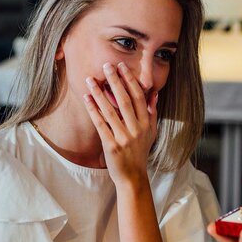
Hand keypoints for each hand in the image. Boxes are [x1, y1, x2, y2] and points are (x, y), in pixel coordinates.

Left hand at [83, 62, 157, 186]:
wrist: (132, 176)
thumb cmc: (140, 151)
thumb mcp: (151, 132)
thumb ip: (152, 112)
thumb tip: (154, 93)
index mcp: (146, 124)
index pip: (138, 97)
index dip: (130, 81)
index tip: (122, 67)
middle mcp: (136, 129)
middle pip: (125, 100)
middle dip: (115, 81)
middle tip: (106, 66)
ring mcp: (124, 138)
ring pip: (110, 111)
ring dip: (99, 93)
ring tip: (90, 79)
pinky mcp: (111, 146)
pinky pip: (100, 124)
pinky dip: (93, 110)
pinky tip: (87, 98)